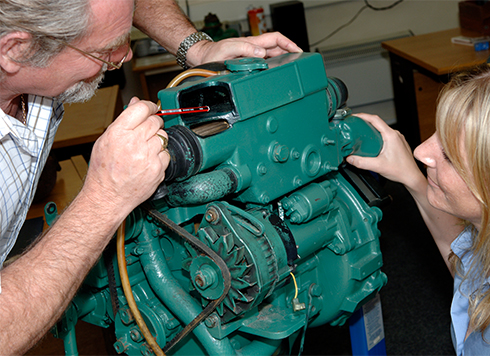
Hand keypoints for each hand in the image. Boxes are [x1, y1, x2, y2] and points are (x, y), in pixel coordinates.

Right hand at [82, 97, 169, 214]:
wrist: (108, 197)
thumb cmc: (104, 171)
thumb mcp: (105, 140)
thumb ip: (123, 121)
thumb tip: (136, 104)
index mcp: (118, 133)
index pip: (141, 109)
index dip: (148, 106)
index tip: (151, 108)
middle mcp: (134, 143)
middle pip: (155, 122)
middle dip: (153, 123)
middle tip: (148, 130)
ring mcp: (147, 156)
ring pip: (163, 137)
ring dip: (157, 140)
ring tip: (145, 148)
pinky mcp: (158, 169)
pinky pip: (166, 154)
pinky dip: (160, 156)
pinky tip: (148, 161)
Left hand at [186, 32, 302, 66]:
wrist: (204, 59)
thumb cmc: (214, 53)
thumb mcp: (229, 49)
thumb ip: (245, 49)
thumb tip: (261, 54)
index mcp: (253, 43)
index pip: (276, 39)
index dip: (288, 43)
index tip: (298, 50)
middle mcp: (255, 49)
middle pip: (278, 48)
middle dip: (291, 52)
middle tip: (300, 60)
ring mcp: (253, 57)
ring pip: (273, 57)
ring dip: (284, 60)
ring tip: (293, 67)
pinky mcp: (250, 65)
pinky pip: (265, 65)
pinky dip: (274, 68)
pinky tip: (277, 74)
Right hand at [346, 113, 423, 187]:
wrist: (411, 177)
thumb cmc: (401, 170)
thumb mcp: (378, 166)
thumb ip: (361, 162)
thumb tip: (350, 158)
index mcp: (391, 136)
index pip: (375, 119)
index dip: (363, 116)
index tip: (354, 117)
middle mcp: (395, 135)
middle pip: (377, 123)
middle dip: (364, 122)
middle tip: (353, 126)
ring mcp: (397, 138)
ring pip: (381, 129)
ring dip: (370, 130)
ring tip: (359, 133)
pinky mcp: (397, 143)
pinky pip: (384, 135)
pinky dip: (375, 135)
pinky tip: (370, 142)